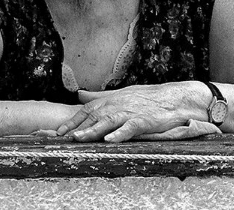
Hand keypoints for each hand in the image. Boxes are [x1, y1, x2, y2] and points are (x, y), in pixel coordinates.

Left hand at [55, 82, 205, 141]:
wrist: (175, 98)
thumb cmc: (149, 97)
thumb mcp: (122, 94)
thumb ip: (100, 96)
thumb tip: (79, 95)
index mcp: (113, 99)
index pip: (88, 109)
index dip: (73, 120)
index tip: (59, 131)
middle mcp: (119, 104)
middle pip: (94, 115)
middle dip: (77, 126)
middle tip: (61, 137)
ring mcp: (131, 112)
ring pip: (108, 121)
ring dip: (92, 130)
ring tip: (79, 138)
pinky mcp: (144, 120)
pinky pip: (129, 127)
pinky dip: (119, 133)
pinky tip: (110, 140)